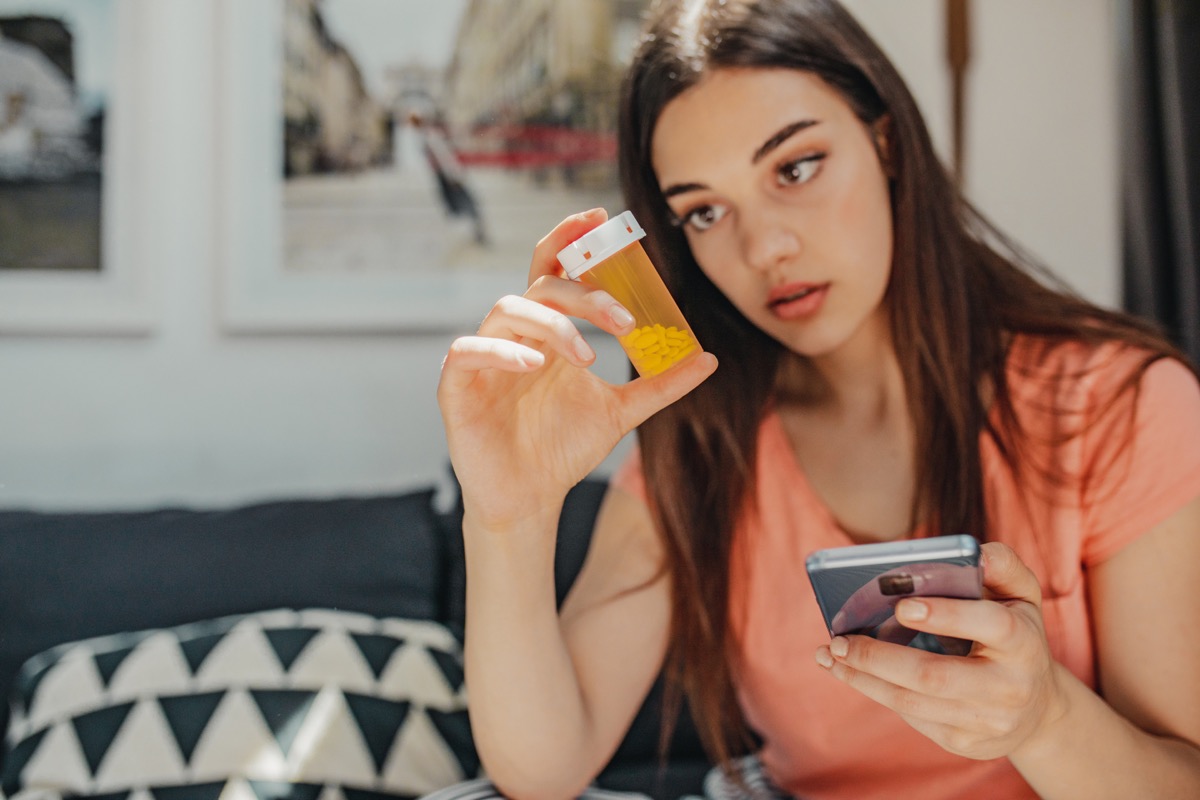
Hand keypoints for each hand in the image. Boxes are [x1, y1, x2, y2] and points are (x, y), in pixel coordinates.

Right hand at [438, 208, 717, 531]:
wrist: (530, 499)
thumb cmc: (563, 448)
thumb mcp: (622, 412)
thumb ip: (661, 383)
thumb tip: (709, 358)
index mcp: (548, 331)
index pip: (554, 268)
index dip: (570, 237)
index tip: (601, 219)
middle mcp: (514, 334)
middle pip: (541, 285)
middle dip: (583, 292)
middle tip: (624, 319)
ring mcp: (483, 357)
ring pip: (507, 309)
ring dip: (553, 325)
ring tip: (588, 358)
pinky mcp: (456, 386)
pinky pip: (468, 351)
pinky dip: (500, 351)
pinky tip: (534, 367)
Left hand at [814, 542, 1068, 759]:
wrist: (1039, 709)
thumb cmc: (1016, 635)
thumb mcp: (1021, 596)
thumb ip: (1002, 566)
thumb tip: (978, 552)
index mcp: (1024, 642)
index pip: (991, 626)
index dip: (946, 616)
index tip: (901, 606)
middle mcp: (1010, 687)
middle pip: (935, 676)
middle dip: (878, 657)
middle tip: (839, 640)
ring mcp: (988, 721)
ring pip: (913, 702)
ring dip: (863, 678)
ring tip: (831, 655)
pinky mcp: (965, 743)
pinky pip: (913, 717)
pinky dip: (876, 692)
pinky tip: (850, 673)